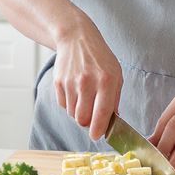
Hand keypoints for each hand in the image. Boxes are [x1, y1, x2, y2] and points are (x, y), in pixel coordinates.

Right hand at [53, 23, 122, 140]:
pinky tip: (75, 92)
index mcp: (106, 81)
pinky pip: (63, 105)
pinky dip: (70, 105)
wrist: (76, 38)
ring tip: (85, 101)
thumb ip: (115, 98)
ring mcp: (71, 82)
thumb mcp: (116, 74)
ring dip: (79, 113)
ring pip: (72, 114)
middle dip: (87, 124)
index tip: (97, 136)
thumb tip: (113, 122)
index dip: (99, 130)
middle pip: (83, 119)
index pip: (102, 113)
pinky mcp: (59, 82)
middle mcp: (88, 82)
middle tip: (92, 119)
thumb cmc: (100, 58)